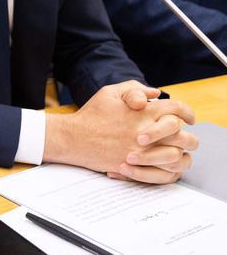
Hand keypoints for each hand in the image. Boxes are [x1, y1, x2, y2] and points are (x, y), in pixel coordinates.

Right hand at [44, 80, 197, 183]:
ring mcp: (143, 151)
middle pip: (184, 136)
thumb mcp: (109, 93)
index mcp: (143, 112)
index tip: (188, 118)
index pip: (177, 109)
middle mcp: (147, 131)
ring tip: (176, 152)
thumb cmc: (91, 115)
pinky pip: (165, 173)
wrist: (74, 138)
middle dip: (188, 137)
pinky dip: (170, 170)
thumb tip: (156, 93)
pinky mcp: (137, 167)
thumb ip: (134, 89)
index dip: (187, 112)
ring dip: (180, 154)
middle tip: (184, 138)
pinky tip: (165, 165)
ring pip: (178, 157)